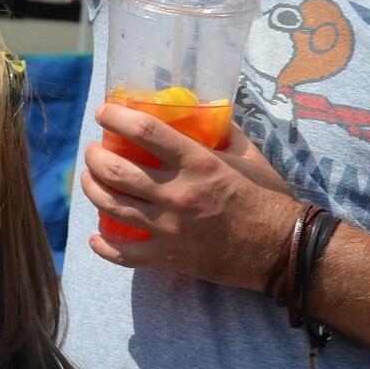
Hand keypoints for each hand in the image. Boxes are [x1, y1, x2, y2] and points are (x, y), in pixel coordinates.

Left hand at [83, 101, 296, 284]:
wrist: (280, 249)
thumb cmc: (267, 198)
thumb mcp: (249, 155)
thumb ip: (225, 132)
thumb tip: (206, 111)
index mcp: (197, 162)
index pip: (146, 132)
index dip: (116, 118)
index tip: (104, 113)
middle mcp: (178, 193)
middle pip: (117, 170)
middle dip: (95, 156)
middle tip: (92, 151)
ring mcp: (170, 228)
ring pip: (113, 207)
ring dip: (92, 190)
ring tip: (89, 180)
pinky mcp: (170, 257)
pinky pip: (125, 254)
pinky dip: (104, 247)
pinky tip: (95, 237)